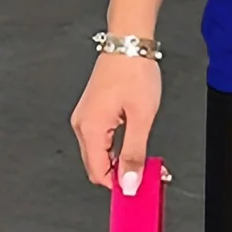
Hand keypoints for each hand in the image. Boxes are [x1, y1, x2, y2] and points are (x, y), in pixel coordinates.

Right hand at [70, 52, 162, 193]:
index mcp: (90, 127)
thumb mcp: (141, 117)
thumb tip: (129, 182)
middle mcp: (82, 124)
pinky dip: (117, 148)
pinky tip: (134, 145)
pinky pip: (102, 140)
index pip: (98, 172)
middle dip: (121, 174)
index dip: (118, 185)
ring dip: (120, 161)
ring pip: (100, 154)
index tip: (139, 189)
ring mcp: (86, 118)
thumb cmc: (134, 71)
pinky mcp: (93, 112)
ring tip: (146, 159)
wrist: (129, 42)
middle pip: (97, 165)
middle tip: (149, 174)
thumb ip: (134, 153)